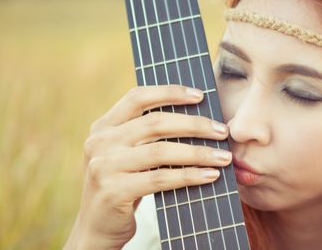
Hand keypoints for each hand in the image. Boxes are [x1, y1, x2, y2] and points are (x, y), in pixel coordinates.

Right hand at [64, 85, 230, 249]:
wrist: (98, 228)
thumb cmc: (124, 184)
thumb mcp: (127, 154)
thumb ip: (147, 134)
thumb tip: (200, 119)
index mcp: (104, 126)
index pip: (137, 97)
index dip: (170, 93)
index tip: (200, 95)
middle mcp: (100, 142)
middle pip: (154, 123)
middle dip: (194, 125)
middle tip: (222, 131)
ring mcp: (104, 167)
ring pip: (160, 151)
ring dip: (198, 152)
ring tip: (224, 156)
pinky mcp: (114, 192)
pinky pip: (160, 179)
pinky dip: (189, 176)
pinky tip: (210, 175)